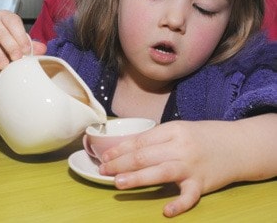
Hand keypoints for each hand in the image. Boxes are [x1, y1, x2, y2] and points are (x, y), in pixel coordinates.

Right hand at [0, 10, 46, 77]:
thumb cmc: (0, 40)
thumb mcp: (15, 40)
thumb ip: (28, 44)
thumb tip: (42, 49)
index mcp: (4, 16)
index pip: (12, 21)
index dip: (20, 35)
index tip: (26, 49)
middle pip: (0, 31)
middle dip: (10, 46)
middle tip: (17, 58)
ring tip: (4, 65)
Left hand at [98, 120, 246, 216]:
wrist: (238, 145)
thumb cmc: (203, 136)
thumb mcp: (179, 129)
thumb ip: (156, 138)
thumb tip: (127, 147)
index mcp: (173, 130)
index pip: (140, 140)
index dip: (120, 148)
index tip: (104, 156)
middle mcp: (180, 147)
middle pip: (145, 156)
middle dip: (121, 163)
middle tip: (103, 170)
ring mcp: (192, 166)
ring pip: (160, 172)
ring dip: (137, 178)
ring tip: (118, 183)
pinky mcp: (203, 183)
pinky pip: (190, 196)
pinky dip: (179, 204)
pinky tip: (166, 211)